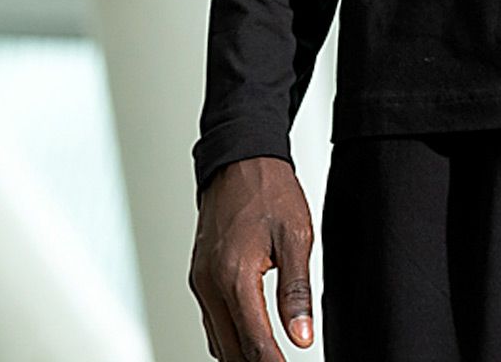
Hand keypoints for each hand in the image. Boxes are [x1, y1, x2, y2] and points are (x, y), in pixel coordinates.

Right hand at [188, 157, 316, 357]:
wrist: (240, 158)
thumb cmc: (269, 190)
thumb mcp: (296, 236)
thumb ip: (297, 292)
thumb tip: (302, 337)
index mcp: (234, 277)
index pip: (254, 342)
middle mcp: (209, 285)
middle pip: (231, 350)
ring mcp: (200, 282)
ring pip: (217, 340)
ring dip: (241, 355)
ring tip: (268, 359)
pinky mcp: (199, 277)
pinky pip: (211, 321)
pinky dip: (229, 338)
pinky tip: (247, 340)